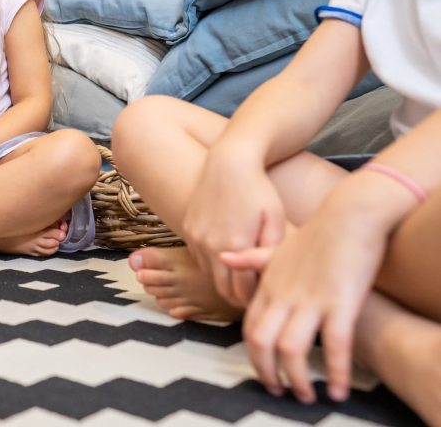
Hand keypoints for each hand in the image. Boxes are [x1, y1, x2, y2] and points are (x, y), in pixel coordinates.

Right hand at [182, 145, 287, 307]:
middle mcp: (211, 245)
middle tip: (256, 294)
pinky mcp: (187, 229)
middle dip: (240, 297)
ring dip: (226, 280)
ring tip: (245, 274)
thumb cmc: (258, 190)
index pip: (243, 292)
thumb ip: (271, 253)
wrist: (229, 162)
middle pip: (223, 290)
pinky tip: (229, 254)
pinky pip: (200, 258)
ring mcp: (196, 237)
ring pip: (210, 275)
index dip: (256, 299)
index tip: (267, 297)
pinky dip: (213, 263)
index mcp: (235, 246)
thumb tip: (269, 280)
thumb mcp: (276, 220)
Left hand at [221, 182, 391, 403]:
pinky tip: (338, 390)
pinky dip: (336, 372)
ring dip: (297, 379)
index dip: (254, 355)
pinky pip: (336, 346)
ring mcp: (311, 299)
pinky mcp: (341, 303)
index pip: (250, 326)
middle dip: (267, 373)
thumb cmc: (318, 233)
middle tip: (279, 392)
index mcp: (269, 285)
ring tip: (306, 396)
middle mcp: (285, 295)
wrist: (350, 215)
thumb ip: (251, 257)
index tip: (264, 372)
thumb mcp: (278, 244)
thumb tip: (224, 256)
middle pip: (262, 342)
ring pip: (292, 349)